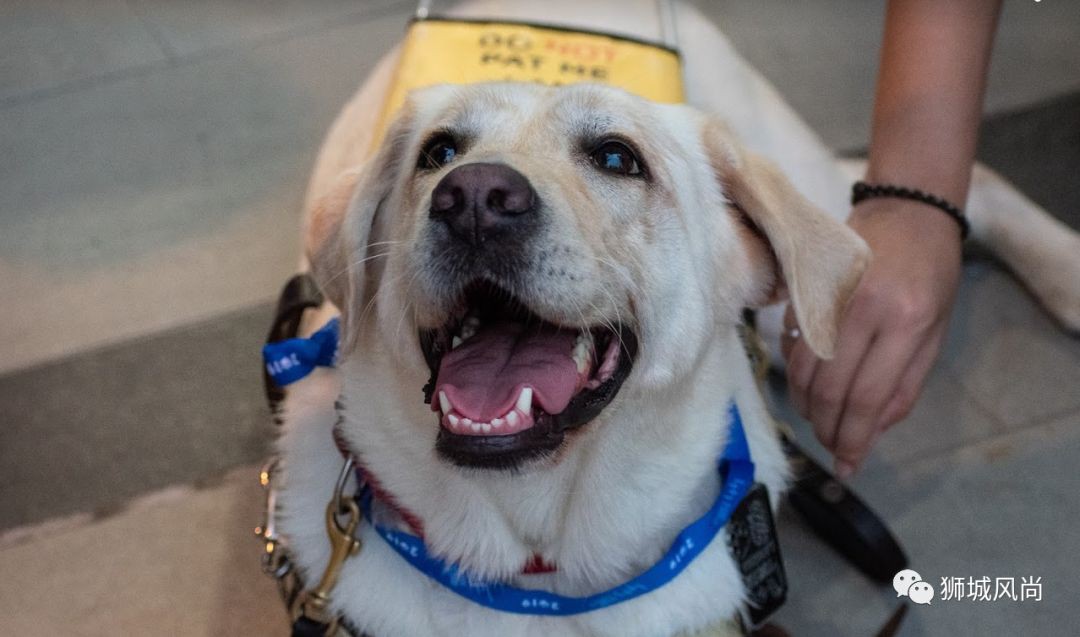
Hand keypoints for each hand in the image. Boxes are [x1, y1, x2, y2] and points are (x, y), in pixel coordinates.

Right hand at [781, 199, 962, 476]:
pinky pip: (792, 344)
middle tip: (830, 447)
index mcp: (906, 321)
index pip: (869, 396)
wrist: (906, 211)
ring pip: (803, 370)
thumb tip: (872, 431)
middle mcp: (863, 309)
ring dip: (806, 406)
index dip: (855, 438)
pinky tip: (808, 387)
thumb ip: (905, 385)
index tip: (847, 465)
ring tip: (818, 422)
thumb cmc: (931, 273)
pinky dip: (797, 374)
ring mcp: (829, 297)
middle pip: (830, 388)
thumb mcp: (935, 333)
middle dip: (827, 428)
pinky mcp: (807, 290)